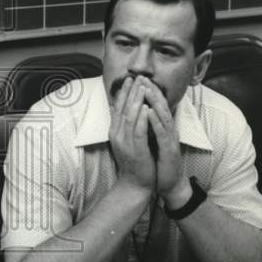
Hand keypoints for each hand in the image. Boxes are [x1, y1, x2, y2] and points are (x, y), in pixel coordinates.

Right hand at [108, 76, 155, 190]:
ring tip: (142, 87)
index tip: (130, 79)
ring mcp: (125, 143)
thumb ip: (124, 125)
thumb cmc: (134, 162)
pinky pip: (138, 131)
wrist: (135, 184)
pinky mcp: (135, 150)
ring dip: (136, 100)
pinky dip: (142, 118)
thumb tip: (123, 109)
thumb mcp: (126, 141)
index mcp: (114, 131)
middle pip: (123, 108)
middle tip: (137, 77)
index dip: (124, 92)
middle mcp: (117, 135)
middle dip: (131, 91)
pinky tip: (147, 108)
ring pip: (129, 117)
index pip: (117, 107)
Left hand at [140, 80, 182, 196]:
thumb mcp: (153, 141)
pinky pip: (162, 133)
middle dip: (152, 91)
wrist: (169, 184)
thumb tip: (141, 114)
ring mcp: (171, 139)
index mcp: (164, 128)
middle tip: (143, 77)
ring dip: (155, 101)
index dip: (150, 91)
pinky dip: (155, 121)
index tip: (139, 78)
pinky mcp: (170, 150)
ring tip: (146, 88)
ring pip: (163, 116)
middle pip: (162, 106)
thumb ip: (149, 127)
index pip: (157, 106)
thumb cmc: (160, 162)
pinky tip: (149, 111)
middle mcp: (169, 130)